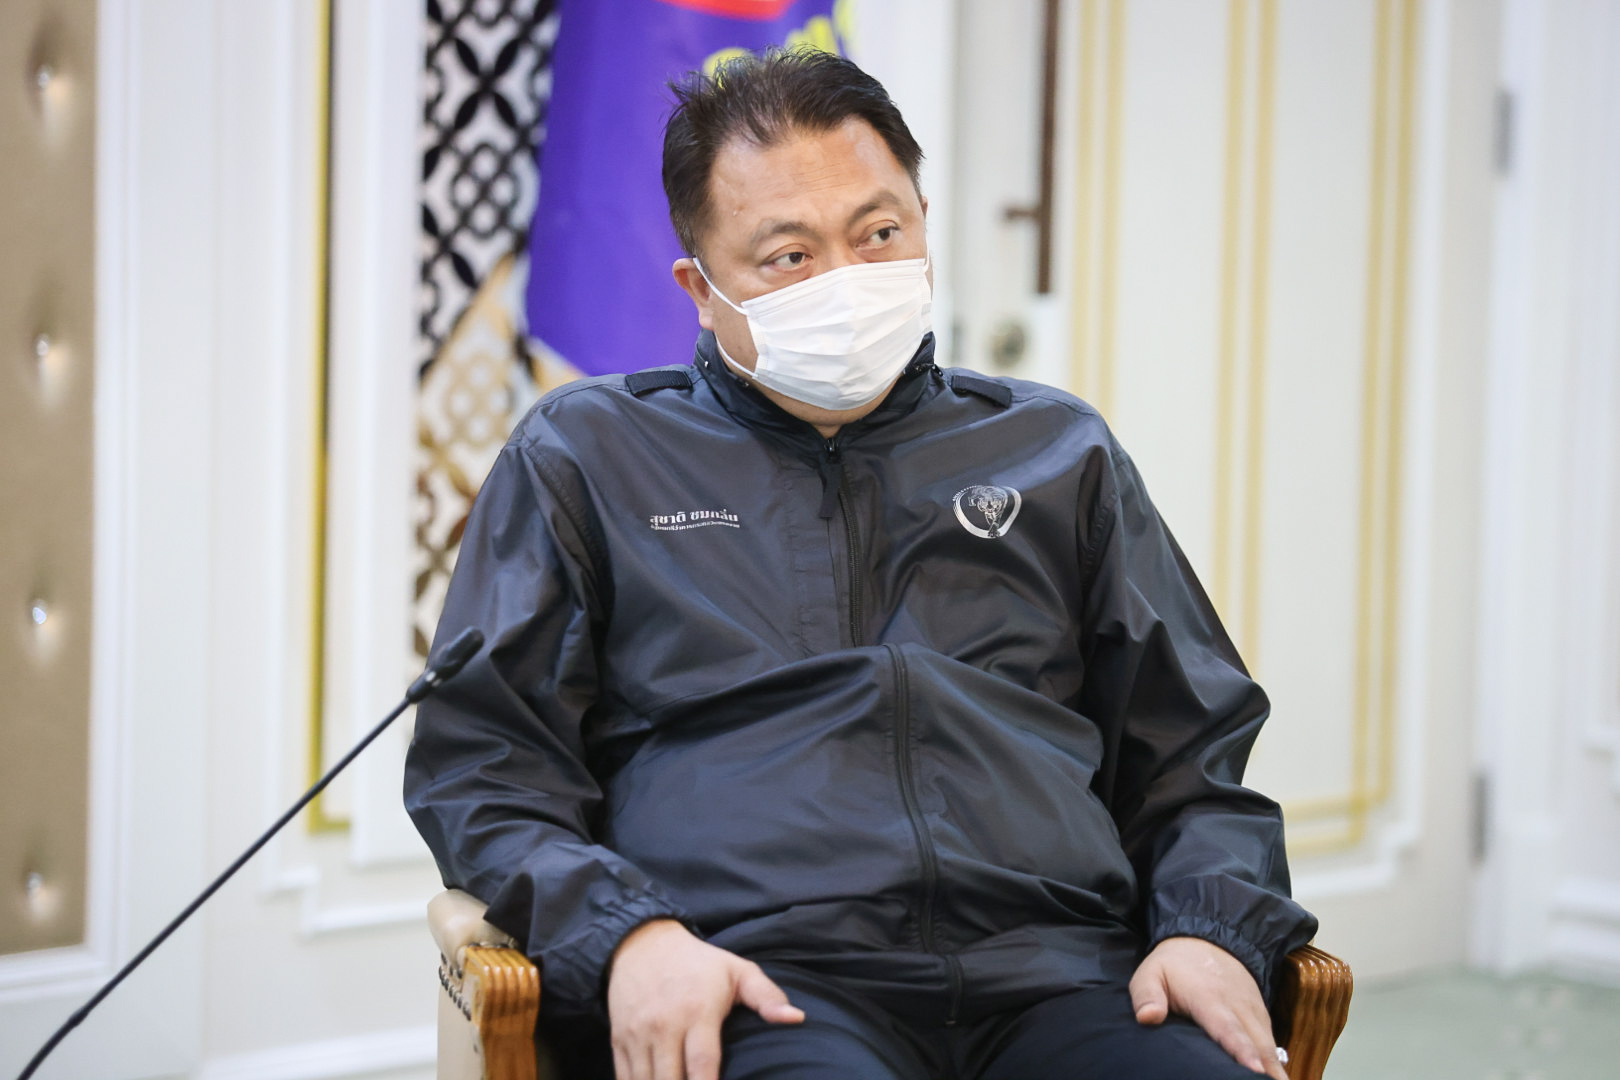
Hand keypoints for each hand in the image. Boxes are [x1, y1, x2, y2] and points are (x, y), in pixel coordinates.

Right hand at [606, 918, 803, 1079]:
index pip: (703, 1065)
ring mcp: (638, 1034)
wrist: (640, 943)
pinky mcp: (618, 1040)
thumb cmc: (698, 963)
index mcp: (697, 1011)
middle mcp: (664, 1025)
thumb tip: (796, 1018)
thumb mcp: (737, 971)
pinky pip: (624, 1079)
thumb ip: (767, 996)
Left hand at [1128, 935, 1286, 1078]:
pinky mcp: (1262, 1017)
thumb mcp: (1151, 972)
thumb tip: (1147, 1018)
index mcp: (1208, 998)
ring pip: (1269, 1045)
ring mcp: (1253, 1011)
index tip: (1254, 1069)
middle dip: (1267, 1068)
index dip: (1241, 1050)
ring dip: (1275, 1069)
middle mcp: (1238, 1006)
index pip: (1228, 1028)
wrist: (1207, 939)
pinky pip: (1271, 1043)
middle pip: (1257, 1043)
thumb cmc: (1174, 965)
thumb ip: (1147, 995)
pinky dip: (1276, 1062)